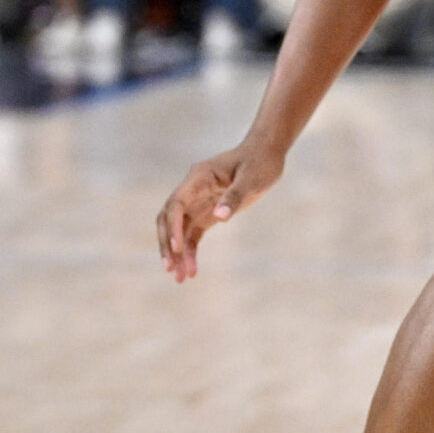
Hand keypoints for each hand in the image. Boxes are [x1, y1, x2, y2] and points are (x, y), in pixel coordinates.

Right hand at [156, 142, 284, 282]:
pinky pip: (192, 235)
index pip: (176, 203)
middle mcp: (192, 189)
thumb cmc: (259, 162)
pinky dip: (190, 252)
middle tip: (170, 268)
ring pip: (178, 230)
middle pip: (169, 218)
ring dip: (177, 253)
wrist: (266, 154)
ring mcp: (197, 202)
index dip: (173, 226)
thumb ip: (234, 196)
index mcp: (198, 177)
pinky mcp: (206, 213)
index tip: (177, 248)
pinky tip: (191, 271)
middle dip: (167, 244)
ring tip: (180, 278)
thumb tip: (219, 217)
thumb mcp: (252, 178)